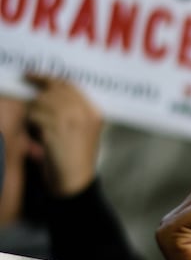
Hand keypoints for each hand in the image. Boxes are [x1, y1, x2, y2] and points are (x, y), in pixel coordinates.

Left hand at [23, 74, 102, 196]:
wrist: (75, 183)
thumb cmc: (75, 160)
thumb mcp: (83, 132)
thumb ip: (73, 112)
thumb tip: (46, 93)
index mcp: (94, 112)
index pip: (70, 85)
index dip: (49, 78)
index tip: (32, 76)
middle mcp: (85, 113)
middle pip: (55, 90)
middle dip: (38, 92)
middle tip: (26, 91)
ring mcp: (72, 120)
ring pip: (42, 101)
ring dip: (33, 111)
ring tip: (36, 125)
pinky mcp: (56, 130)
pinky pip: (35, 115)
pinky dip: (30, 123)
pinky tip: (35, 135)